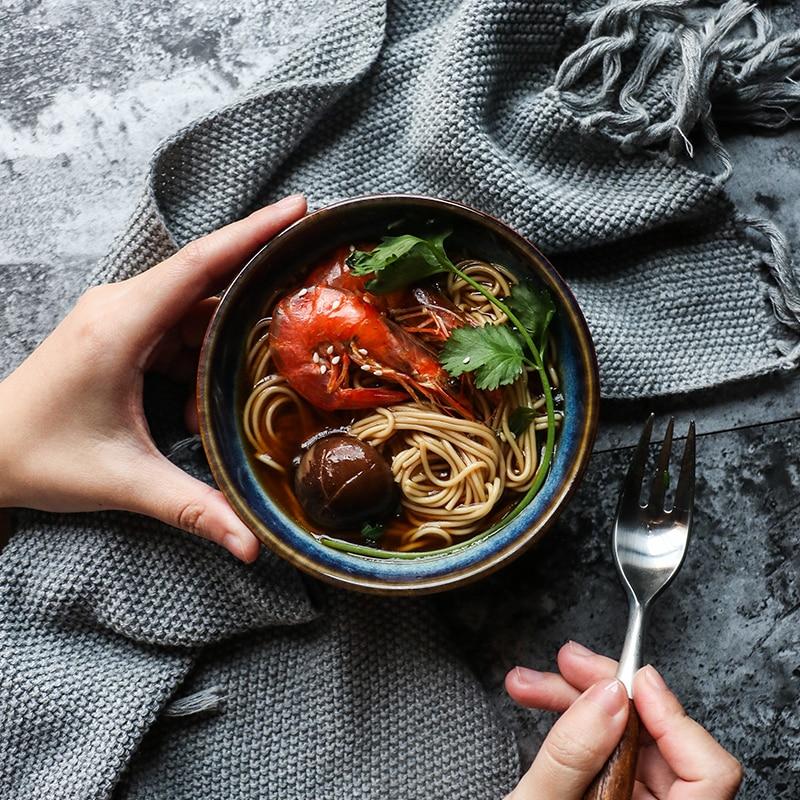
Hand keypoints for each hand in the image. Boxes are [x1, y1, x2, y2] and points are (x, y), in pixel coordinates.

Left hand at [0, 194, 306, 561]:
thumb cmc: (39, 457)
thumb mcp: (124, 483)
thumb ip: (193, 508)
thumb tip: (252, 545)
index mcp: (119, 327)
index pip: (198, 265)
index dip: (251, 234)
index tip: (297, 208)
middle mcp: (119, 308)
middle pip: (205, 280)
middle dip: (256, 282)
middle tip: (307, 284)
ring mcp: (119, 317)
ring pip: (195, 310)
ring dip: (224, 340)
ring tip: (248, 377)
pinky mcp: (120, 333)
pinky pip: (178, 329)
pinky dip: (201, 356)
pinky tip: (203, 397)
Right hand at [505, 642, 741, 799]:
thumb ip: (572, 755)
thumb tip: (607, 696)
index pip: (708, 773)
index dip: (673, 717)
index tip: (631, 683)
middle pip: (663, 744)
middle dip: (608, 694)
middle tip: (569, 666)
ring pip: (632, 740)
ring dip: (580, 702)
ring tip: (535, 685)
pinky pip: (612, 753)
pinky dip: (578, 725)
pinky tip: (547, 706)